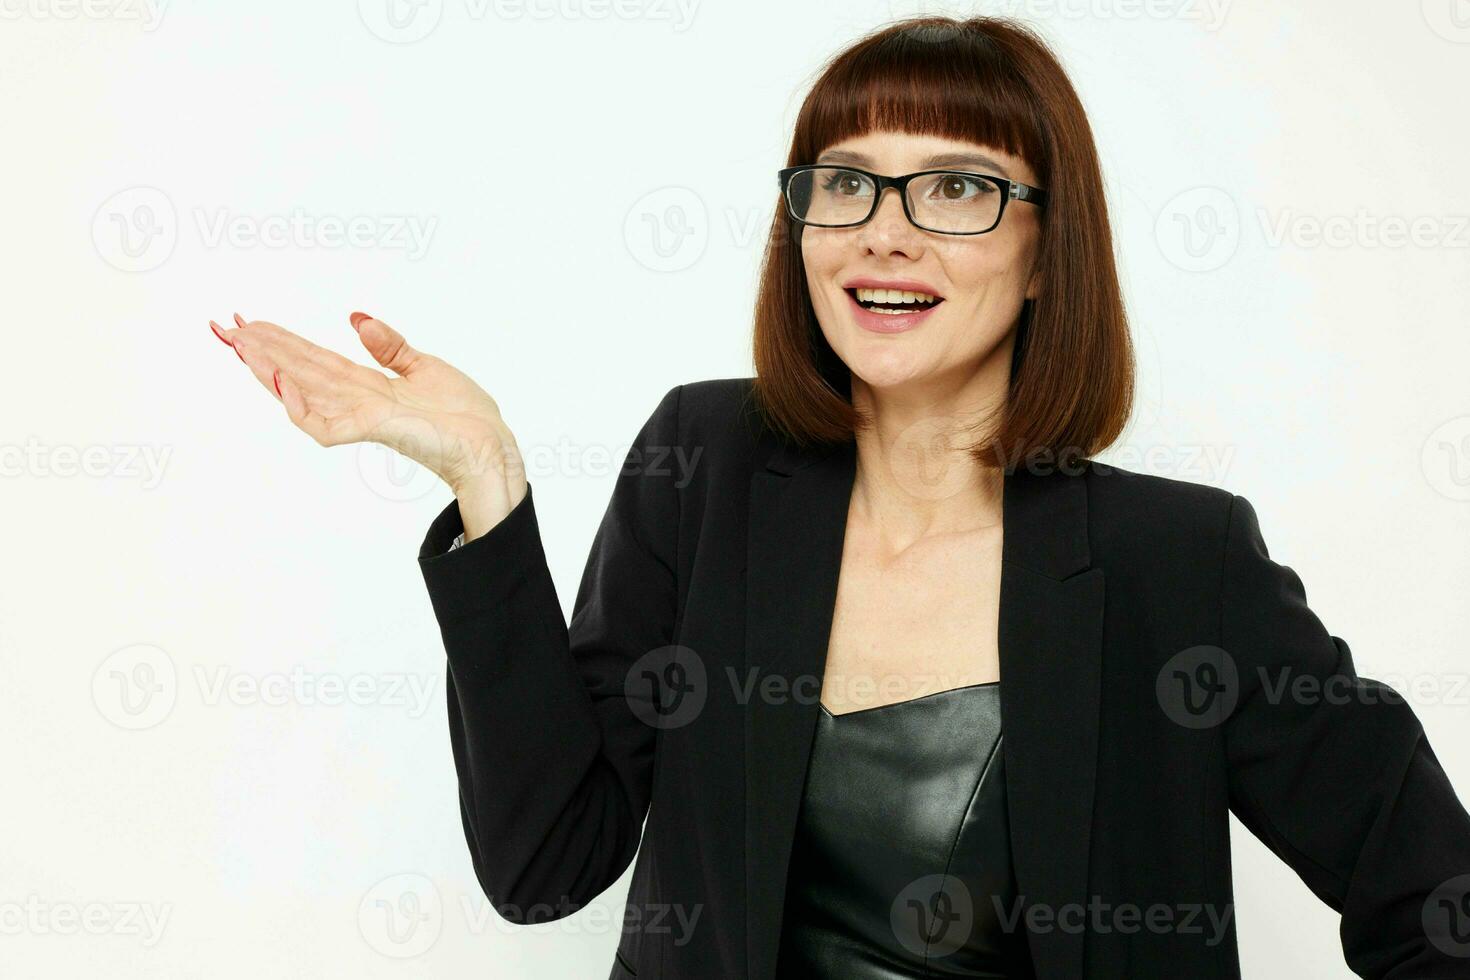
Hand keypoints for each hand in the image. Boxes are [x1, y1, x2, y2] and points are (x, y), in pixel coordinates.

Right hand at [209, 312, 525, 522]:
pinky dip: (299, 404)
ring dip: (268, 370)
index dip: (283, 340)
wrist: (490, 444)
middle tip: (224, 327)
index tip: (250, 320)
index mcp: (368, 386)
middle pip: (299, 372)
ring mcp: (361, 417)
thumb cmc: (463, 415)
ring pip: (301, 394)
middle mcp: (357, 401)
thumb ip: (388, 345)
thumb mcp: (423, 366)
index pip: (315, 360)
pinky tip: (278, 379)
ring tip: (238, 345)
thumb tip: (355, 317)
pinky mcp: (373, 429)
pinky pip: (324, 424)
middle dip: (262, 350)